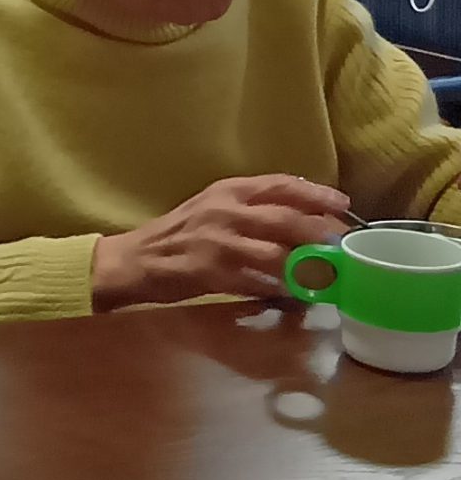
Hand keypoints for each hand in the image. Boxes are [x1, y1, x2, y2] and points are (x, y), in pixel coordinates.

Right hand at [91, 175, 350, 309]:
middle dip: (321, 232)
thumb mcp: (215, 208)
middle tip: (344, 245)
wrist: (136, 259)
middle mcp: (224, 211)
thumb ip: (254, 209)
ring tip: (328, 276)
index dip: (316, 194)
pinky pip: (258, 282)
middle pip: (286, 218)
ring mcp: (217, 241)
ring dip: (307, 267)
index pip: (280, 185)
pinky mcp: (211, 272)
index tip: (344, 204)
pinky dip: (281, 289)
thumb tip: (307, 217)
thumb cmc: (181, 233)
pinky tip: (294, 295)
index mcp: (227, 190)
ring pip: (277, 253)